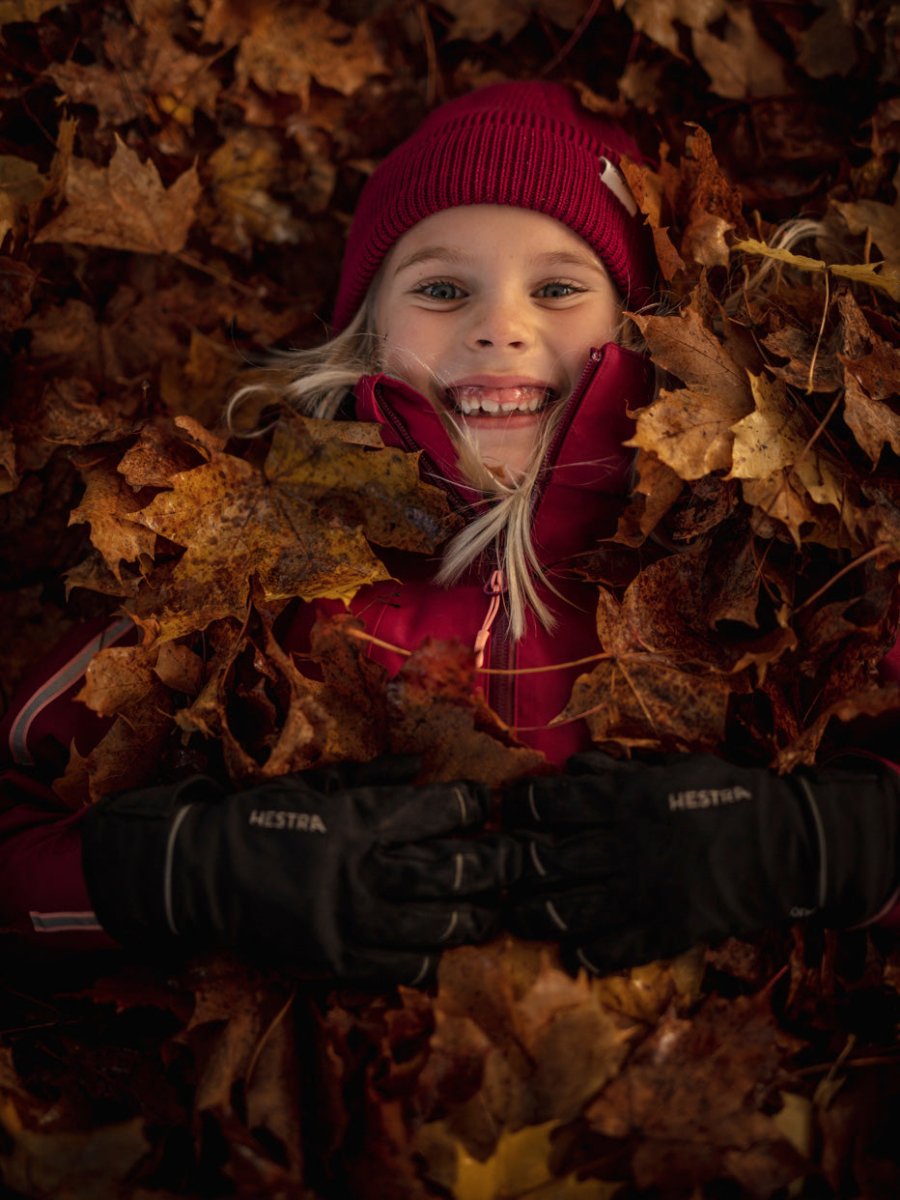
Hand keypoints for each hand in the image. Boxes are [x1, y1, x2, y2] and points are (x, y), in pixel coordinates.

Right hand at [81, 758, 517, 985]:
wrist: (202, 875)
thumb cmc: (262, 820)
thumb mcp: (316, 787)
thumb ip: (373, 778)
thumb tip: (421, 763)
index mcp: (359, 818)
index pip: (437, 810)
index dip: (472, 805)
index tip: (487, 804)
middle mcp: (362, 868)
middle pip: (451, 869)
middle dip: (496, 864)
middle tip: (519, 860)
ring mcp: (352, 919)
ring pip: (437, 924)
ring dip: (475, 918)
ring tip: (493, 911)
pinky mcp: (337, 960)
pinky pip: (402, 967)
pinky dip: (431, 959)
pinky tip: (444, 949)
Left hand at [502, 751, 899, 973]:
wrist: (786, 847)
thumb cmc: (728, 796)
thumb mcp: (672, 768)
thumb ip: (620, 769)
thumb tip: (573, 766)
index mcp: (623, 800)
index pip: (546, 804)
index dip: (520, 810)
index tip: (513, 814)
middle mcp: (622, 846)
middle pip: (543, 862)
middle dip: (514, 869)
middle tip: (505, 871)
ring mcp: (640, 893)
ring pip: (564, 911)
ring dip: (533, 915)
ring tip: (522, 915)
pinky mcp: (662, 930)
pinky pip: (609, 950)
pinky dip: (584, 953)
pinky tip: (574, 950)